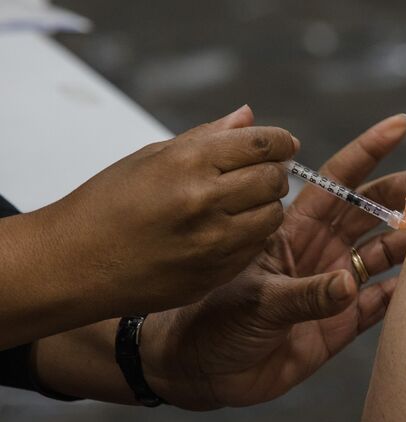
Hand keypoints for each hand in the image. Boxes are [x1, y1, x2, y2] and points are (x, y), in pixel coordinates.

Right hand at [43, 105, 296, 316]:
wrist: (75, 263)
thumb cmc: (108, 203)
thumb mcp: (151, 157)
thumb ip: (207, 136)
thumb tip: (249, 116)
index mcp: (187, 163)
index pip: (261, 144)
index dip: (281, 141)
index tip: (284, 144)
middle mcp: (204, 201)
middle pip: (274, 180)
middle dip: (276, 172)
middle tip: (263, 173)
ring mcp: (212, 242)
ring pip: (273, 216)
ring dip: (267, 205)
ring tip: (244, 202)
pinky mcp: (215, 273)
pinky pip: (256, 247)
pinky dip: (252, 234)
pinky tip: (229, 229)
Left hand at [144, 114, 405, 408]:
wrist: (203, 372)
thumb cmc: (214, 324)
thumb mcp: (257, 302)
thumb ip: (305, 295)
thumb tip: (350, 283)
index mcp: (292, 231)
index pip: (338, 181)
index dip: (368, 151)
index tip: (400, 126)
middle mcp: (317, 252)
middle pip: (370, 212)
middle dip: (404, 194)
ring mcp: (331, 287)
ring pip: (380, 254)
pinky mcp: (338, 324)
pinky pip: (378, 303)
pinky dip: (400, 293)